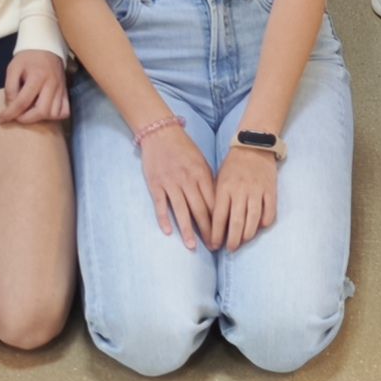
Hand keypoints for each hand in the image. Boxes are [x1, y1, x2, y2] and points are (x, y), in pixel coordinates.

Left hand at [3, 43, 74, 125]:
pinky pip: (64, 111)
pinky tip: (45, 111)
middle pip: (42, 111)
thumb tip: (11, 106)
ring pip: (54, 114)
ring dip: (40, 118)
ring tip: (30, 112)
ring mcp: (61, 89)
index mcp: (37, 77)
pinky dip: (54, 116)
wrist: (46, 47)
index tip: (1, 119)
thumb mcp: (13, 68)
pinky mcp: (66, 92)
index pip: (23, 102)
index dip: (10, 113)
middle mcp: (52, 84)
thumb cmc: (27, 58)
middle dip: (26, 119)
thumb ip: (10, 88)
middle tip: (17, 116)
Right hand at [133, 117, 221, 250]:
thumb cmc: (184, 149)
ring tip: (193, 246)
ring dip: (188, 230)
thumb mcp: (202, 162)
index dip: (221, 220)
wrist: (161, 133)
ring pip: (181, 210)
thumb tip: (220, 203)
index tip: (225, 234)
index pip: (214, 202)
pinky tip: (168, 232)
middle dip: (208, 230)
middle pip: (200, 210)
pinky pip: (160, 204)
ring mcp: (171, 183)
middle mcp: (187, 180)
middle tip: (214, 247)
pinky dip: (164, 218)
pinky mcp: (156, 184)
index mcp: (202, 174)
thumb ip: (209, 181)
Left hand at [203, 142, 281, 252]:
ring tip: (243, 242)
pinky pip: (269, 211)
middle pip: (235, 222)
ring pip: (252, 220)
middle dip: (232, 240)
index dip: (215, 234)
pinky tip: (260, 228)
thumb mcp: (219, 179)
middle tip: (230, 249)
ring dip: (247, 235)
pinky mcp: (270, 190)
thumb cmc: (233, 166)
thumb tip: (212, 224)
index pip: (218, 217)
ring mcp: (256, 191)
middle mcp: (240, 191)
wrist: (253, 146)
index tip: (213, 245)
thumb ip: (216, 199)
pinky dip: (265, 222)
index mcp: (224, 188)